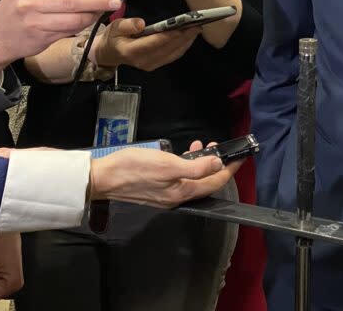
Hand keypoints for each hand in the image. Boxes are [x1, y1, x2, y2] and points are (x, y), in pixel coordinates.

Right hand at [0, 0, 121, 68]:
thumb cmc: (13, 5)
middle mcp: (32, 3)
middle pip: (73, 1)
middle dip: (98, 0)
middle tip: (115, 0)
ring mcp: (38, 23)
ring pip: (74, 20)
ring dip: (93, 16)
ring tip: (104, 10)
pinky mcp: (43, 38)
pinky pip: (70, 31)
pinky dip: (83, 26)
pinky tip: (91, 20)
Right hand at [90, 144, 239, 206]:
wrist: (103, 178)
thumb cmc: (134, 168)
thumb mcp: (168, 164)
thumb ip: (195, 167)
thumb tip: (218, 165)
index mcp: (182, 193)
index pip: (214, 182)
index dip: (229, 170)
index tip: (239, 157)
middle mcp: (177, 197)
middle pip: (205, 182)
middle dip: (216, 165)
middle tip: (219, 146)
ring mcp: (166, 194)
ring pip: (192, 179)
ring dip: (200, 162)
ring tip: (202, 145)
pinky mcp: (156, 188)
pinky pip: (179, 177)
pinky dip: (185, 164)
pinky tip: (182, 152)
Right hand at [94, 17, 199, 70]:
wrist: (108, 54)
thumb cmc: (113, 37)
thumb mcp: (115, 27)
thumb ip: (127, 25)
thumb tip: (141, 24)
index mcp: (132, 51)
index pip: (156, 42)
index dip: (172, 34)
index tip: (185, 25)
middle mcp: (143, 61)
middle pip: (168, 48)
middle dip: (184, 36)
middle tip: (197, 23)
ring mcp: (150, 65)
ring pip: (173, 53)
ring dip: (186, 41)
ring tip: (196, 28)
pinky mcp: (155, 65)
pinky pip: (172, 56)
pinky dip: (183, 46)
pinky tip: (189, 37)